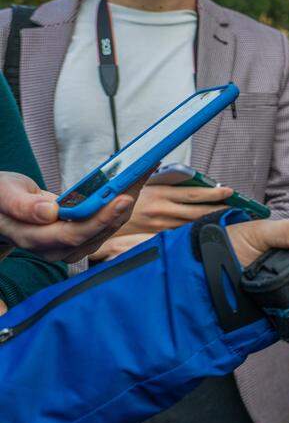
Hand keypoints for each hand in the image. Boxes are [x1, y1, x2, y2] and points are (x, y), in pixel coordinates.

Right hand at [0, 171, 141, 261]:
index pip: (73, 234)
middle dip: (120, 208)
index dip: (100, 219)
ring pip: (106, 230)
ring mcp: (69, 245)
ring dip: (125, 204)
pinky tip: (131, 183)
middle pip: (97, 233)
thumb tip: (50, 213)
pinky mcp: (81, 237)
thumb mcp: (4, 193)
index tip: (122, 198)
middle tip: (138, 180)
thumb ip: (22, 205)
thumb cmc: (1, 198)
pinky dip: (120, 204)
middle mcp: (54, 248)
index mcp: (32, 237)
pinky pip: (106, 223)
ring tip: (140, 175)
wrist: (2, 209)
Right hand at [116, 184, 234, 235]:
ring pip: (192, 224)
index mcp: (160, 193)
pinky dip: (195, 231)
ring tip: (227, 218)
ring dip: (211, 221)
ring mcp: (160, 226)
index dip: (214, 193)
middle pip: (199, 211)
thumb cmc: (124, 199)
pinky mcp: (157, 236)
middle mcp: (162, 210)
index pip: (194, 194)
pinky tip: (207, 230)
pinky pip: (180, 234)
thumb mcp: (142, 183)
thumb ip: (163, 180)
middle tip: (237, 207)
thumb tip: (183, 174)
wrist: (100, 220)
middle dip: (220, 209)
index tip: (229, 191)